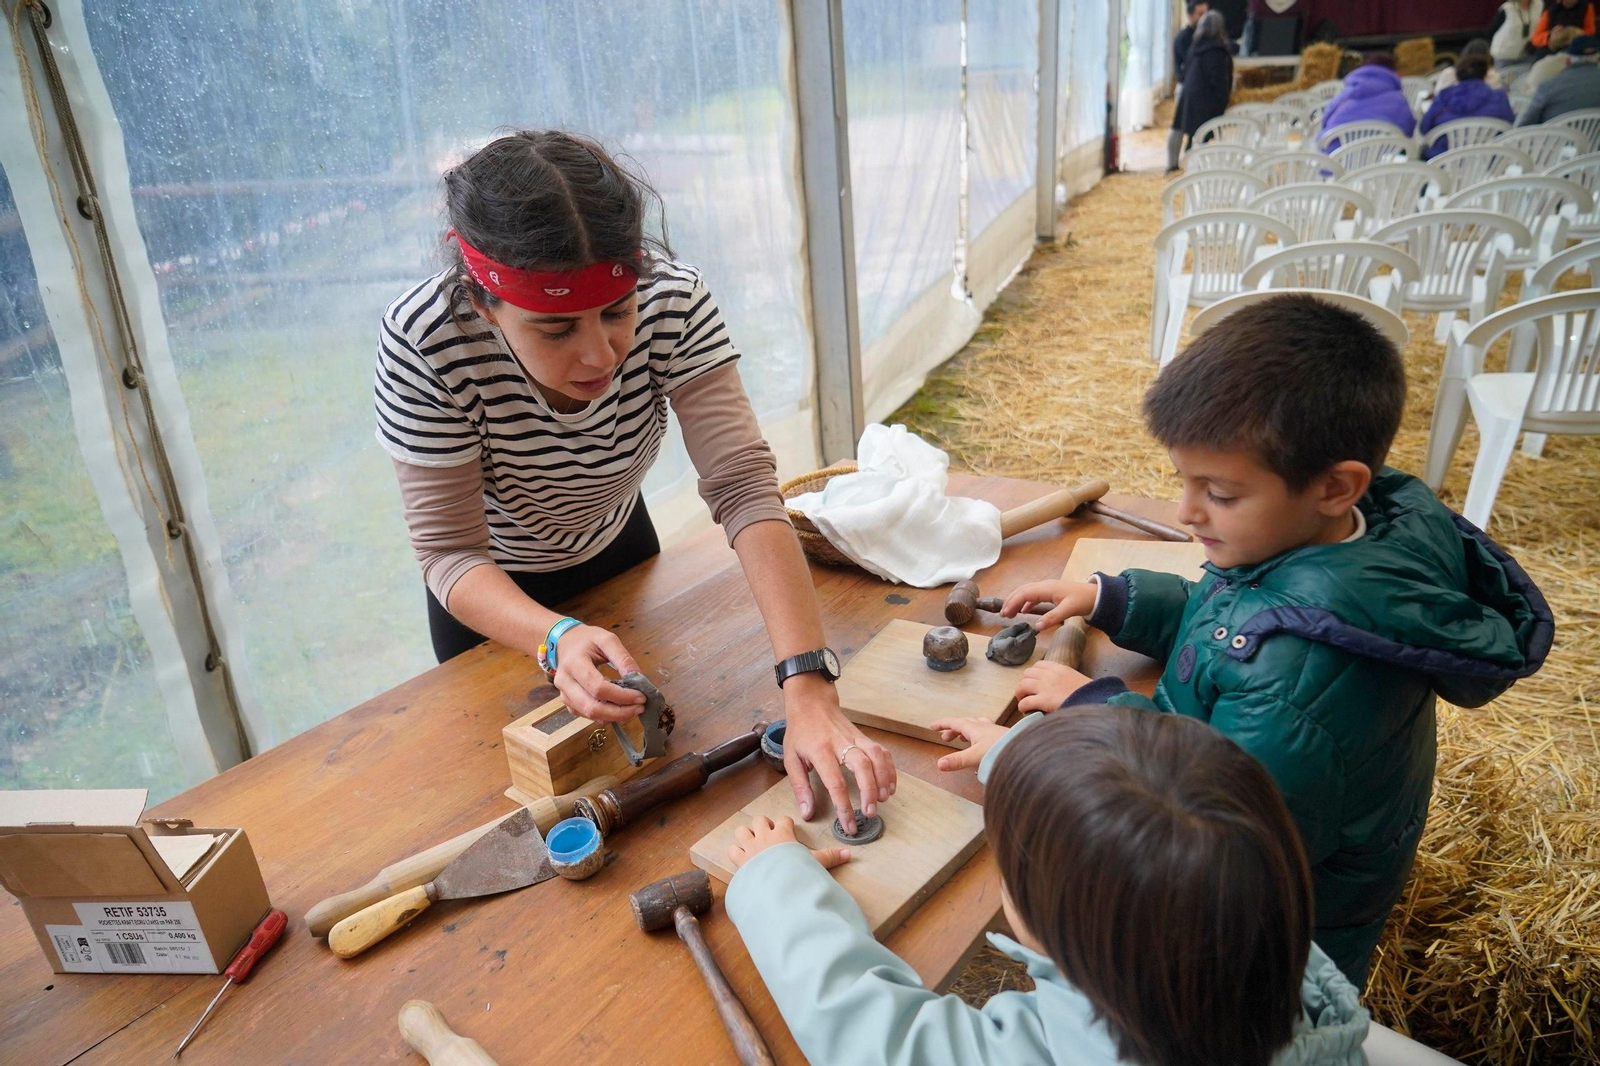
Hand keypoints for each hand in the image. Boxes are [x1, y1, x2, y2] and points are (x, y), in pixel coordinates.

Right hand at [551, 624, 647, 722]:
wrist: (565, 642)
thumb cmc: (586, 640)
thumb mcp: (607, 640)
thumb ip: (623, 658)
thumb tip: (639, 678)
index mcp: (574, 663)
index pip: (598, 688)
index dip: (621, 696)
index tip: (641, 696)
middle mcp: (565, 682)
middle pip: (592, 707)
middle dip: (620, 712)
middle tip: (639, 708)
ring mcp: (564, 694)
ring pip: (590, 715)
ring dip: (614, 716)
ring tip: (632, 709)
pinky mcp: (568, 702)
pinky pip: (587, 715)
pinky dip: (605, 716)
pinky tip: (618, 709)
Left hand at [727, 814, 851, 871]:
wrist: (777, 885)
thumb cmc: (797, 871)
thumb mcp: (815, 863)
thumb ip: (830, 857)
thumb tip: (849, 854)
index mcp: (783, 834)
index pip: (783, 820)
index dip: (785, 825)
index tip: (788, 832)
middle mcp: (765, 836)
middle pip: (760, 820)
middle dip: (763, 826)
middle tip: (769, 837)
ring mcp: (750, 847)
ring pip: (742, 831)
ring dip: (746, 836)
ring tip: (753, 845)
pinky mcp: (740, 860)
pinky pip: (732, 850)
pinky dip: (736, 853)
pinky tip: (742, 859)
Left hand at [780, 673, 896, 834]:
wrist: (811, 703)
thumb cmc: (800, 733)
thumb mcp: (791, 758)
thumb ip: (800, 787)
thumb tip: (807, 813)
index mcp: (820, 751)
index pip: (835, 782)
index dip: (844, 806)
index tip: (849, 824)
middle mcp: (841, 743)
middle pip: (862, 766)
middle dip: (869, 791)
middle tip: (870, 812)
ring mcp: (855, 738)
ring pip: (876, 756)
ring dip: (883, 779)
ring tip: (883, 799)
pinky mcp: (864, 737)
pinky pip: (882, 752)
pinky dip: (890, 768)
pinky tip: (889, 785)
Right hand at [929, 716, 1009, 772]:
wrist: (1024, 750)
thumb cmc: (1001, 750)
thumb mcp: (975, 757)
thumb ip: (957, 761)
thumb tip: (939, 764)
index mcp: (974, 728)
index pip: (954, 722)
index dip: (942, 724)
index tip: (932, 726)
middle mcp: (984, 727)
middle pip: (964, 723)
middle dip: (953, 729)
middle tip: (945, 738)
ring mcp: (994, 731)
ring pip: (976, 726)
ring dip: (966, 731)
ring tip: (961, 739)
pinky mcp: (1002, 737)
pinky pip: (986, 732)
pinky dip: (978, 735)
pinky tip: (982, 743)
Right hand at [1001, 580, 1097, 632]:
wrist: (1096, 595)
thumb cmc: (1083, 601)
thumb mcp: (1068, 610)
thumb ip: (1052, 618)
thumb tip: (1036, 627)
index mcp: (1047, 588)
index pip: (1024, 594)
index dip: (1013, 603)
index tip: (1005, 615)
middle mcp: (1045, 585)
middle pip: (1022, 590)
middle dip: (1011, 601)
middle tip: (1003, 615)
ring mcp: (1048, 587)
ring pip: (1026, 591)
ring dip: (1016, 600)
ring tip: (1009, 613)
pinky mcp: (1051, 592)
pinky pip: (1034, 594)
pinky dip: (1026, 601)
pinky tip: (1024, 610)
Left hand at [1016, 660, 1092, 713]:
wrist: (1095, 701)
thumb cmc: (1090, 694)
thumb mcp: (1077, 679)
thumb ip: (1065, 679)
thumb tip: (1059, 688)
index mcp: (1059, 668)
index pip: (1038, 665)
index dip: (1034, 674)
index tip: (1035, 683)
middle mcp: (1049, 675)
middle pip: (1027, 674)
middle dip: (1025, 683)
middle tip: (1027, 693)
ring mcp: (1045, 686)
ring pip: (1022, 685)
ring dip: (1021, 694)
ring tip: (1024, 701)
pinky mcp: (1043, 700)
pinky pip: (1025, 702)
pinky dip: (1023, 706)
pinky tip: (1026, 711)